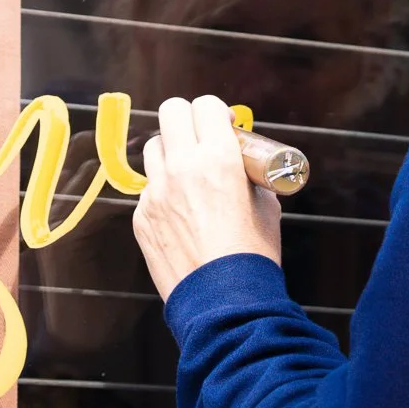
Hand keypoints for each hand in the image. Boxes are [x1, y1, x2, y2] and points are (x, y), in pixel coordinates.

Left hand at [132, 95, 281, 301]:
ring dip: (171, 152)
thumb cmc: (252, 255)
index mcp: (218, 157)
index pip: (205, 105)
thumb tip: (243, 168)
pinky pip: (149, 189)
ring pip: (154, 148)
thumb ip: (249, 177)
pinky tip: (182, 215)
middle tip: (201, 137)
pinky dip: (164, 192)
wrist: (224, 301)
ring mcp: (156, 192)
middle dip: (188, 119)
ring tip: (188, 174)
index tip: (225, 126)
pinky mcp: (142, 216)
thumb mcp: (266, 204)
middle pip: (171, 111)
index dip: (217, 112)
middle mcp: (181, 166)